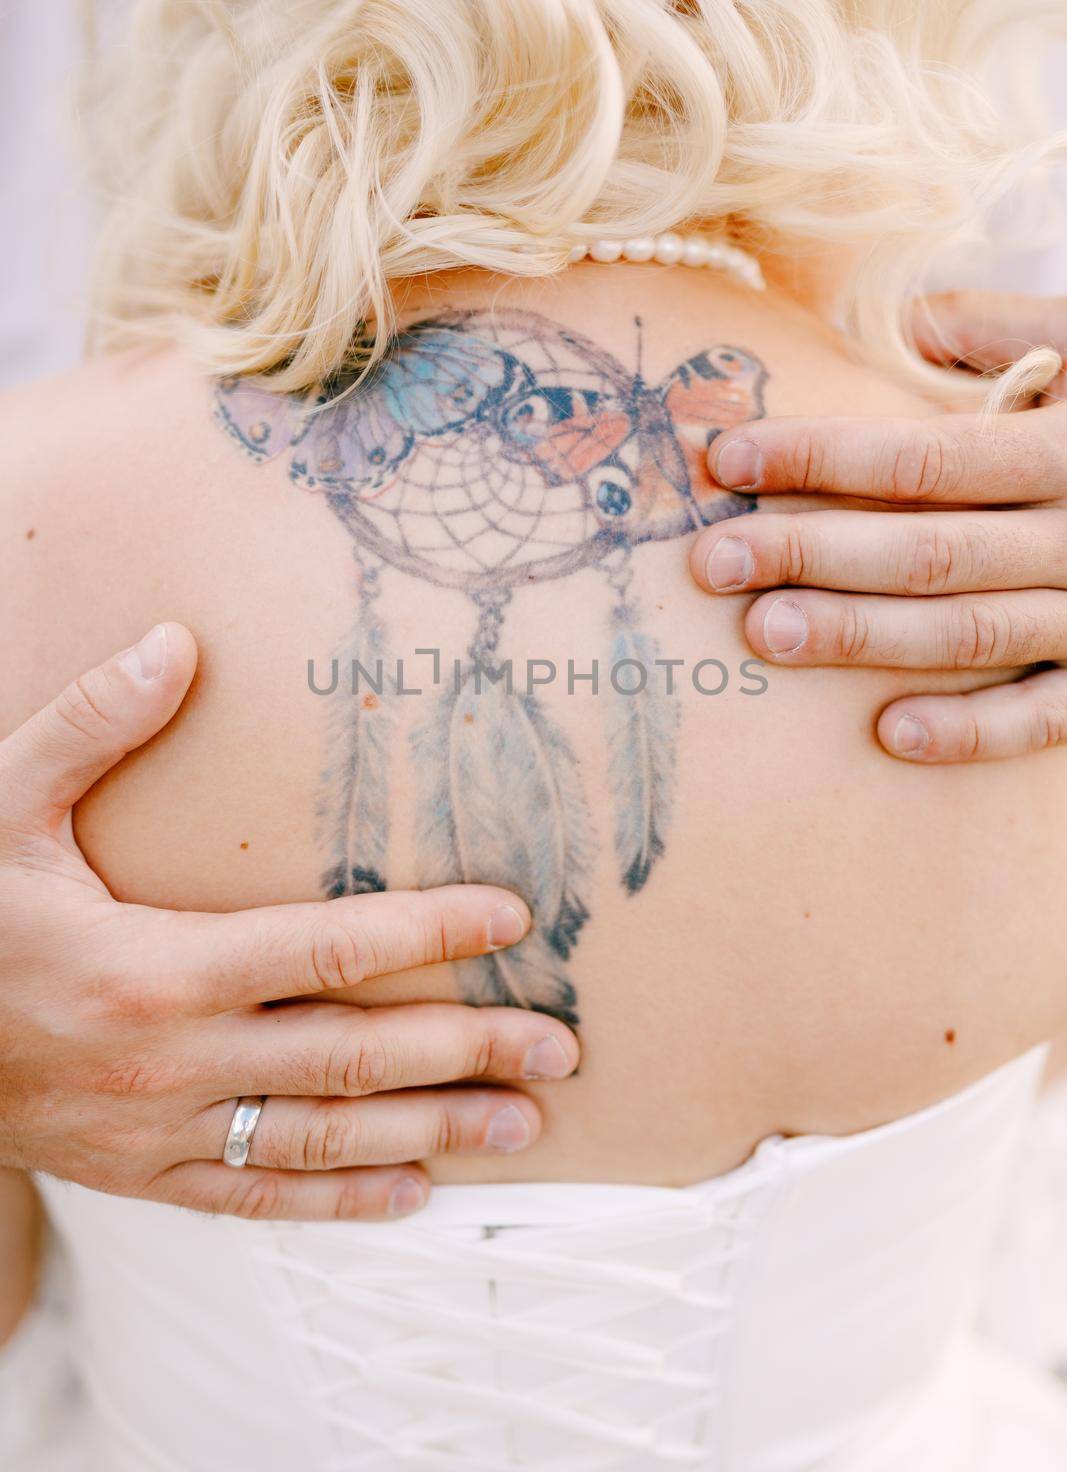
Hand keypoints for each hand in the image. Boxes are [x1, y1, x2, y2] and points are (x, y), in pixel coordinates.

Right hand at [0, 626, 577, 1219]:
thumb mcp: (0, 808)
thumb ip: (91, 725)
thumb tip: (179, 642)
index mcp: (154, 967)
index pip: (324, 949)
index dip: (426, 931)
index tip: (509, 915)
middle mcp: (174, 1060)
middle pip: (351, 1057)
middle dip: (466, 1049)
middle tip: (561, 1047)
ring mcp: (161, 1131)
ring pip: (323, 1139)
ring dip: (432, 1132)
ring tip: (525, 1126)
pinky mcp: (143, 1174)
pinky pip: (258, 1200)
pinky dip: (341, 1202)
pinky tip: (415, 1192)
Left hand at [689, 292, 1066, 763]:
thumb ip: (1005, 326)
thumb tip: (902, 315)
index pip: (924, 457)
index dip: (820, 457)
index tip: (727, 459)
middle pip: (928, 550)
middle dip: (812, 553)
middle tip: (711, 561)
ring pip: (969, 632)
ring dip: (862, 638)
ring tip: (764, 634)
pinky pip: (1047, 715)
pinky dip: (974, 732)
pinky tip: (890, 735)